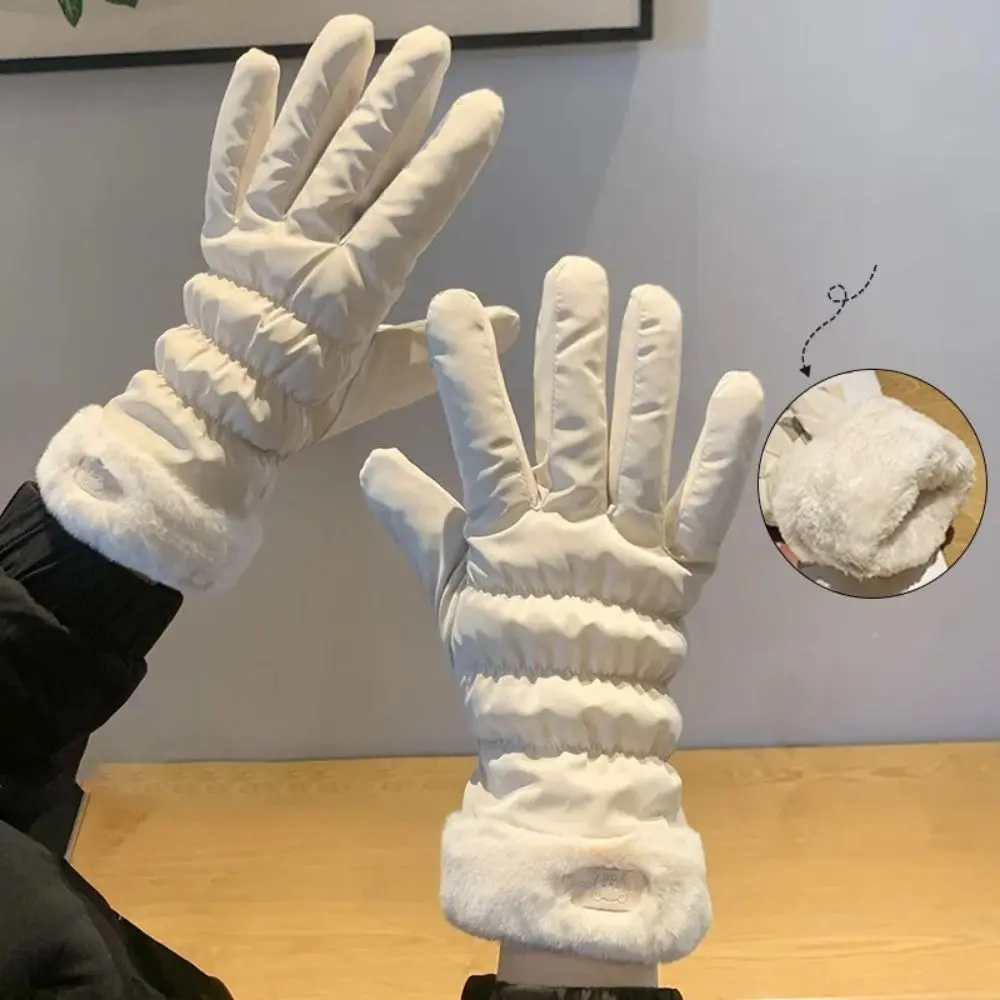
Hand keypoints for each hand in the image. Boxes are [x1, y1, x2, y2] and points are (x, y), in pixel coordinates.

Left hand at [36, 16, 515, 593]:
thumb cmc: (308, 401)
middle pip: (355, 160)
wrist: (224, 413)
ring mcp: (259, 231)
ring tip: (354, 29)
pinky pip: (230, 166)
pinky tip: (259, 64)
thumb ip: (438, 348)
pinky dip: (242, 118)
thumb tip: (506, 323)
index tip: (485, 109)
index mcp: (352, 289)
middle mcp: (306, 246)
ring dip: (326, 86)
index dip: (450, 159)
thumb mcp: (383, 383)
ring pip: (297, 148)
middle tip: (431, 44)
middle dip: (396, 99)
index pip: (410, 211)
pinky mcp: (223, 226)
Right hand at [361, 257, 762, 963]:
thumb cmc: (503, 658)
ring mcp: (635, 543)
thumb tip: (372, 465)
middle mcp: (574, 528)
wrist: (570, 733)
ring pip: (642, 447)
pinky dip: (724, 448)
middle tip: (577, 273)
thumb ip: (419, 525)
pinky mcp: (684, 565)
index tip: (458, 304)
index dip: (470, 373)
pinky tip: (742, 386)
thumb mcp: (449, 592)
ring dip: (651, 372)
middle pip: (575, 426)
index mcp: (507, 535)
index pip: (485, 441)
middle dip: (573, 347)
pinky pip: (707, 502)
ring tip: (654, 299)